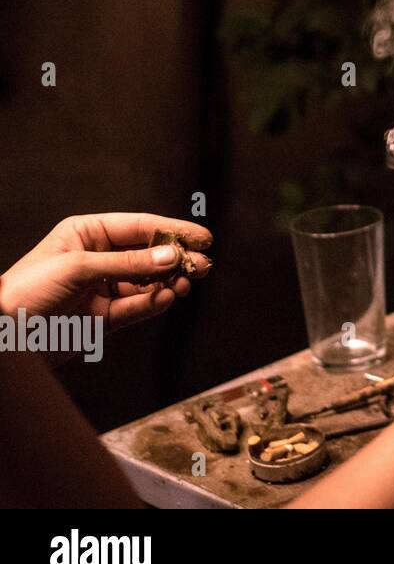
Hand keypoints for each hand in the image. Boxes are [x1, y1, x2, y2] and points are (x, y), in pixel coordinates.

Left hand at [0, 214, 211, 330]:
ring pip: (147, 282)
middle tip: (204, 264)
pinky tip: (168, 298)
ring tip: (186, 284)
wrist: (3, 336)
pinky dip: (154, 303)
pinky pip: (137, 306)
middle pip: (148, 254)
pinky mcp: (104, 317)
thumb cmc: (27, 291)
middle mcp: (98, 258)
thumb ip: (128, 263)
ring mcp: (102, 288)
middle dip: (176, 258)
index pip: (139, 227)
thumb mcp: (78, 269)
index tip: (203, 238)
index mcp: (87, 234)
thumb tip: (171, 257)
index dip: (172, 231)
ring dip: (169, 282)